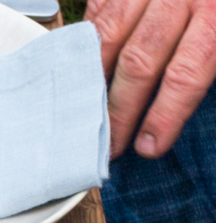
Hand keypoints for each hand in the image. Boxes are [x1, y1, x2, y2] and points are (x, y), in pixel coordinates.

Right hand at [86, 0, 215, 157]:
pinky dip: (86, 49)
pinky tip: (84, 74)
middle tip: (112, 143)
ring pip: (107, 39)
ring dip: (94, 83)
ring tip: (90, 112)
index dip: (165, 114)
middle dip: (122, 110)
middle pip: (139, 62)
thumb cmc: (213, 12)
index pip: (186, 73)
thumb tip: (170, 113)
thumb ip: (202, 66)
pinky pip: (96, 18)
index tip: (150, 145)